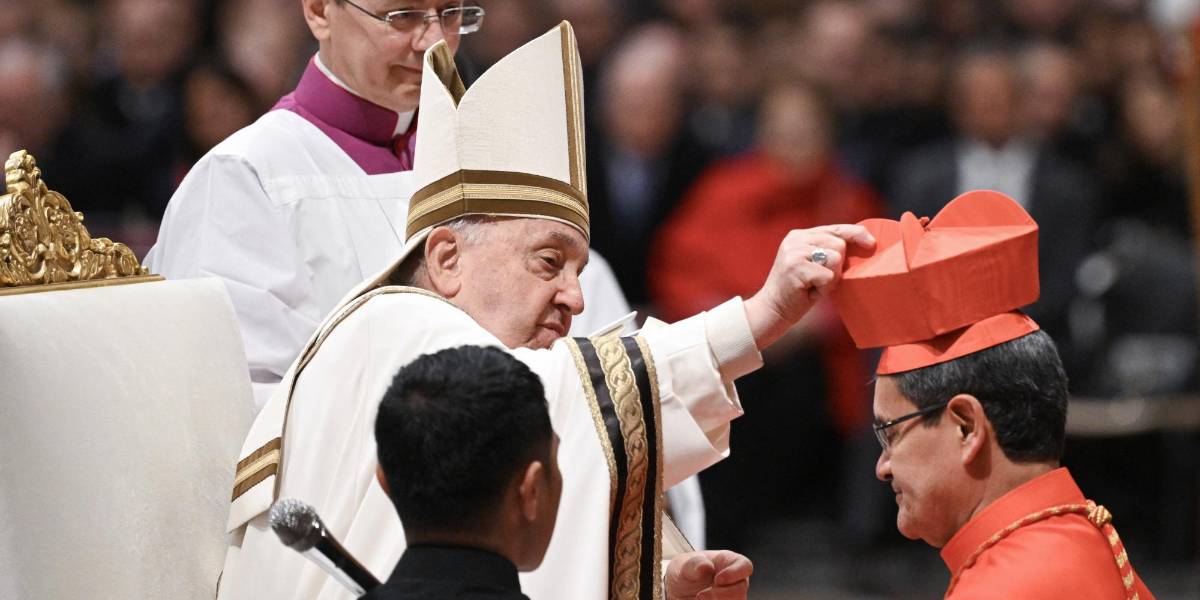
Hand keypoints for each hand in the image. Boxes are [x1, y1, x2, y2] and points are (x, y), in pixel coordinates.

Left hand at [665, 550, 752, 599]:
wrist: (676, 590)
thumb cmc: (684, 571)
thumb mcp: (683, 564)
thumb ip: (694, 564)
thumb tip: (706, 567)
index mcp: (728, 562)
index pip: (744, 566)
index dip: (735, 573)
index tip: (718, 580)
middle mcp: (734, 581)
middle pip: (740, 590)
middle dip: (721, 594)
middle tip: (700, 596)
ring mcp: (731, 597)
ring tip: (698, 599)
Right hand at [744, 224, 873, 349]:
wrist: (772, 310)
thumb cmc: (799, 292)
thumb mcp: (814, 266)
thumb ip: (829, 252)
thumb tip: (863, 245)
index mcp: (800, 235)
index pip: (835, 228)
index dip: (856, 233)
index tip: (871, 243)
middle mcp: (796, 239)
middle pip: (839, 244)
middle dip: (838, 266)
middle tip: (819, 280)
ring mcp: (794, 251)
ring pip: (836, 258)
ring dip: (831, 278)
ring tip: (814, 286)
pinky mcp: (796, 266)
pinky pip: (828, 275)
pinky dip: (824, 288)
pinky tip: (808, 292)